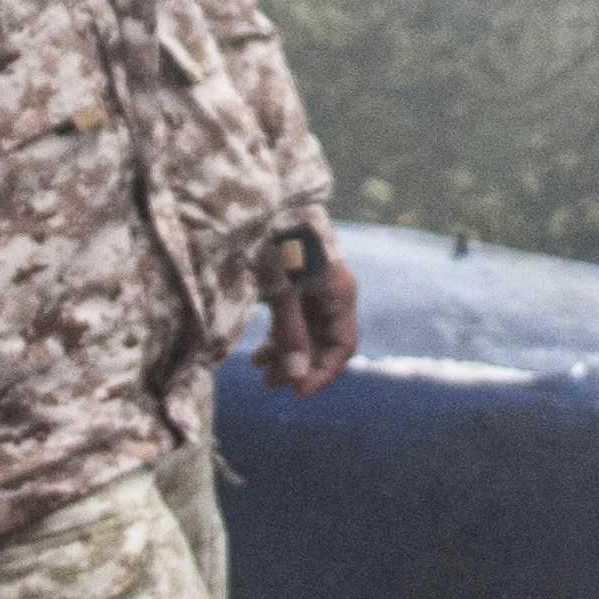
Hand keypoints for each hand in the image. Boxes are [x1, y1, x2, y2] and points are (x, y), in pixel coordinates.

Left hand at [253, 219, 357, 394]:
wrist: (266, 206)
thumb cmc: (279, 244)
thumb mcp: (283, 291)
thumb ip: (290, 334)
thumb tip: (294, 377)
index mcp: (340, 295)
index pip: (342, 347)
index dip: (322, 373)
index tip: (297, 392)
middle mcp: (332, 296)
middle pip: (322, 344)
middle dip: (298, 367)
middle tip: (269, 385)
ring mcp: (314, 292)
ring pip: (305, 335)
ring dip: (285, 356)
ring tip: (260, 373)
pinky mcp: (296, 288)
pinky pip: (293, 322)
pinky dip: (278, 339)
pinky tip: (257, 354)